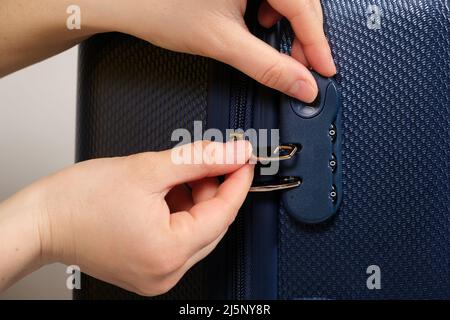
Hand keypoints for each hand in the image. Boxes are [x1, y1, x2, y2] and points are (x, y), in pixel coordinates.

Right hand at [0, 141, 252, 294]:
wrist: (44, 219)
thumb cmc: (80, 200)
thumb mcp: (149, 169)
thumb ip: (201, 159)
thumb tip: (236, 152)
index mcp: (169, 252)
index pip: (223, 213)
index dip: (237, 181)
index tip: (244, 159)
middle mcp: (166, 271)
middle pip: (212, 224)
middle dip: (215, 188)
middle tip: (211, 159)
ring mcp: (157, 274)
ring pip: (197, 230)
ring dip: (196, 199)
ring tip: (179, 174)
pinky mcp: (149, 269)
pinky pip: (180, 239)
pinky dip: (181, 213)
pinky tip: (169, 192)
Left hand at [104, 0, 335, 101]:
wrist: (130, 1)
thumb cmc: (162, 9)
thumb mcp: (224, 42)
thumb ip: (268, 67)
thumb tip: (302, 84)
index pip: (304, 7)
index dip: (317, 43)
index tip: (324, 70)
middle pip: (301, 1)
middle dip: (304, 36)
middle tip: (302, 66)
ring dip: (289, 23)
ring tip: (270, 37)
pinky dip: (273, 11)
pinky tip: (258, 21)